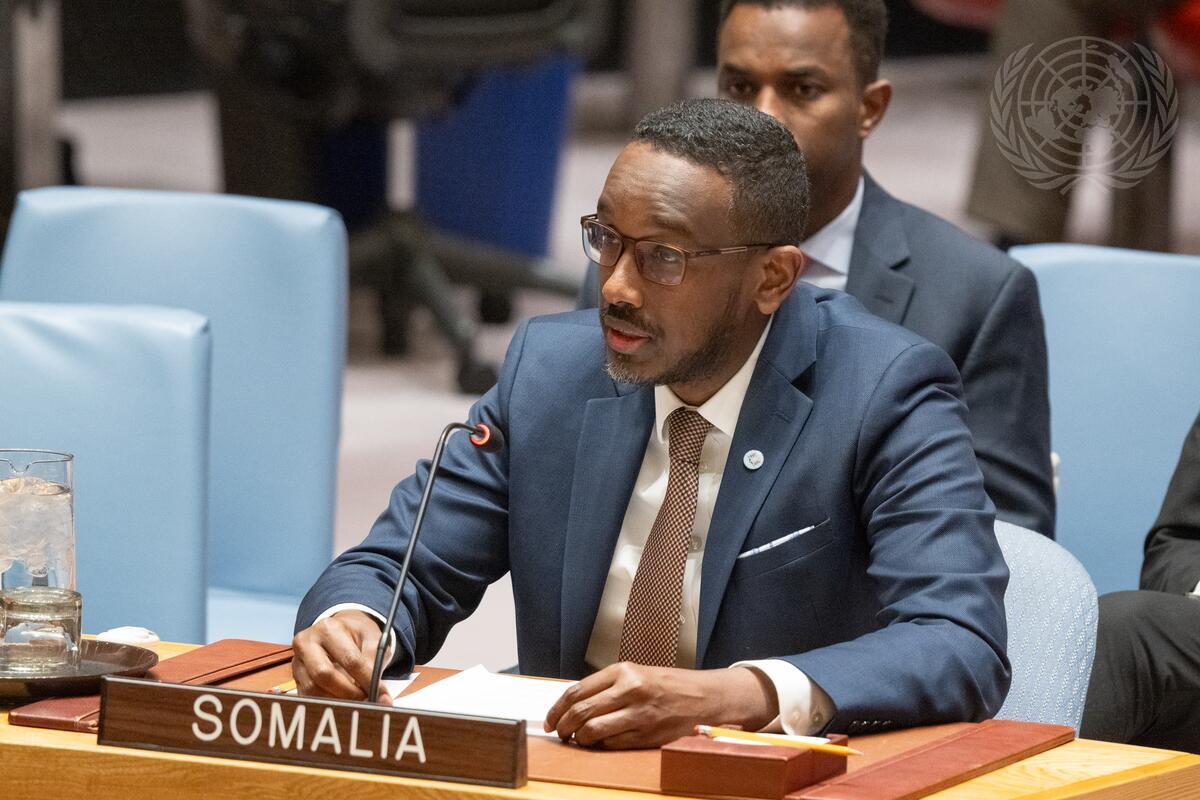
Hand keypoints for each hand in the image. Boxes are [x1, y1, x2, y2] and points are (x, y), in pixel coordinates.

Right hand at [291, 610, 393, 704]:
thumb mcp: (373, 639)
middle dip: (348, 692)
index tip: (381, 693)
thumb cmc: (358, 635)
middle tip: (366, 697)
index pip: (349, 659)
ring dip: (337, 700)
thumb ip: (376, 663)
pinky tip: (343, 701)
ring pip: (313, 689)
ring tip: (356, 700)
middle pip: (324, 674)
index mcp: (328, 628)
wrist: (341, 629)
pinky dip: (327, 703)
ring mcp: (298, 661)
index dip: (366, 679)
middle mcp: (307, 642)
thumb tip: (380, 694)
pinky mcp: (296, 677)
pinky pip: (308, 697)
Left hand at [543, 663, 776, 748]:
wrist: (701, 695)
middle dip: (563, 726)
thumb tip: (573, 704)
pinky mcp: (646, 734)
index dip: (557, 708)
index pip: (577, 691)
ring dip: (579, 739)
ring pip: (593, 730)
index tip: (550, 719)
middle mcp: (629, 690)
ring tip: (577, 740)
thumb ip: (606, 685)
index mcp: (622, 671)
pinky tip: (598, 743)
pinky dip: (600, 746)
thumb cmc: (665, 683)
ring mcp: (638, 713)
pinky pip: (612, 744)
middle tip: (559, 732)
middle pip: (580, 712)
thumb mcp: (634, 673)